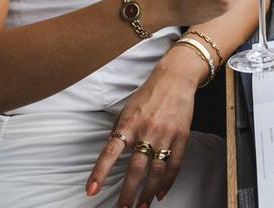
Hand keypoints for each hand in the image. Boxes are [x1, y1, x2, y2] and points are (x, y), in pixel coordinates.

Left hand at [86, 54, 198, 206]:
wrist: (175, 78)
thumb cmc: (148, 94)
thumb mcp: (126, 110)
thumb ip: (119, 132)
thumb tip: (111, 155)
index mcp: (129, 124)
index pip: (110, 152)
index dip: (100, 172)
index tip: (92, 190)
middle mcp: (147, 131)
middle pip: (136, 169)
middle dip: (128, 192)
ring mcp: (166, 135)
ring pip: (156, 171)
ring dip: (148, 192)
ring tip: (142, 205)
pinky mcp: (182, 136)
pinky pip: (174, 164)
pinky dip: (168, 181)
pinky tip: (161, 192)